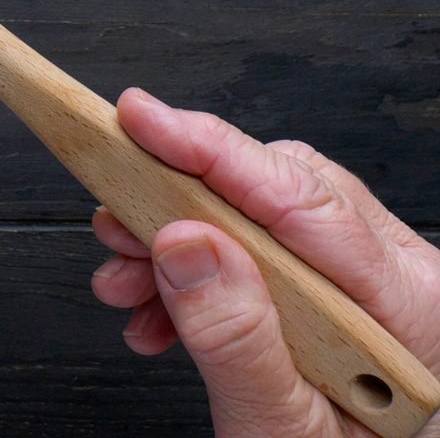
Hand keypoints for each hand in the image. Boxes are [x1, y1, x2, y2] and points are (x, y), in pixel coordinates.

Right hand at [88, 88, 439, 436]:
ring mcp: (366, 287)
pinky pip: (250, 252)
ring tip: (127, 287)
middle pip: (273, 194)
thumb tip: (183, 240)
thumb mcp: (280, 431)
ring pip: (251, 218)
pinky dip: (190, 275)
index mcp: (410, 306)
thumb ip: (235, 339)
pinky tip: (156, 313)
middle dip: (177, 205)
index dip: (210, 149)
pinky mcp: (329, 298)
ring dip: (172, 245)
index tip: (139, 120)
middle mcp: (397, 280)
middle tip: (116, 228)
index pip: (301, 197)